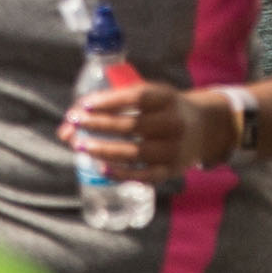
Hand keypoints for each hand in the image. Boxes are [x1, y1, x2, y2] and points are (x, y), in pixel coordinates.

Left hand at [62, 72, 221, 181]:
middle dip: (99, 124)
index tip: (84, 104)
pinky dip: (121, 173)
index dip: (109, 101)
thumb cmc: (163, 109)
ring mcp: (174, 149)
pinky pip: (144, 175)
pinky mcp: (171, 170)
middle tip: (74, 123)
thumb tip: (67, 126)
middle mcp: (173, 123)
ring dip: (105, 150)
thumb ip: (111, 105)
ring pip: (136, 153)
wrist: (204, 128)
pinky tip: (100, 168)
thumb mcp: (148, 96)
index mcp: (167, 97)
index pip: (137, 97)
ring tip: (80, 146)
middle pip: (133, 126)